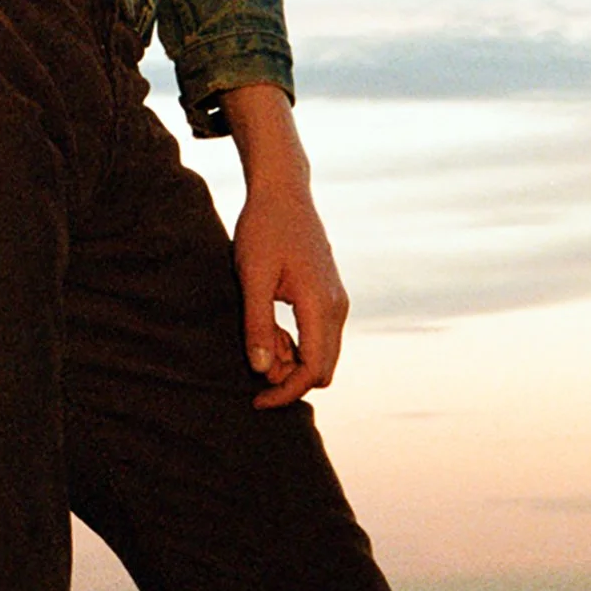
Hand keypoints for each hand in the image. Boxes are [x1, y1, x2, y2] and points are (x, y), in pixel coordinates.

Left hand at [219, 82, 348, 408]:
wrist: (282, 191)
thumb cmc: (263, 229)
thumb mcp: (252, 276)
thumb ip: (258, 324)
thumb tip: (262, 371)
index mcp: (320, 304)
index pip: (312, 371)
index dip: (284, 393)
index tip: (255, 399)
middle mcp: (337, 306)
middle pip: (322, 369)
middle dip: (288, 377)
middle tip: (255, 356)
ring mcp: (337, 300)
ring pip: (322, 355)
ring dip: (292, 360)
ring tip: (260, 334)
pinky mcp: (330, 295)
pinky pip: (320, 337)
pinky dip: (298, 344)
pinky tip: (272, 325)